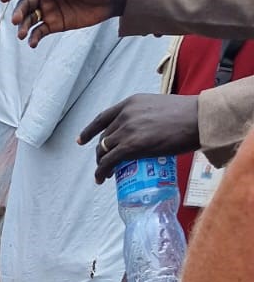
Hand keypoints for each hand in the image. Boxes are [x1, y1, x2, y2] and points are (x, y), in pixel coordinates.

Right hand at [0, 0, 130, 47]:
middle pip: (25, 5)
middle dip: (18, 13)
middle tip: (15, 21)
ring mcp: (49, 11)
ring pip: (30, 19)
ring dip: (23, 27)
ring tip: (21, 35)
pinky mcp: (55, 25)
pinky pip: (40, 32)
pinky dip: (34, 38)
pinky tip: (32, 43)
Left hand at [77, 93, 200, 182]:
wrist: (200, 119)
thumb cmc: (189, 115)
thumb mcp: (159, 108)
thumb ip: (145, 117)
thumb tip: (144, 132)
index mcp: (130, 103)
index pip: (103, 118)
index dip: (89, 131)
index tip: (81, 141)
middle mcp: (124, 115)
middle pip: (104, 137)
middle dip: (101, 152)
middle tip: (104, 163)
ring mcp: (126, 130)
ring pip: (104, 150)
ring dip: (102, 163)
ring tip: (105, 174)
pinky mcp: (131, 146)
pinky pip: (109, 161)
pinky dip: (102, 171)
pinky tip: (102, 178)